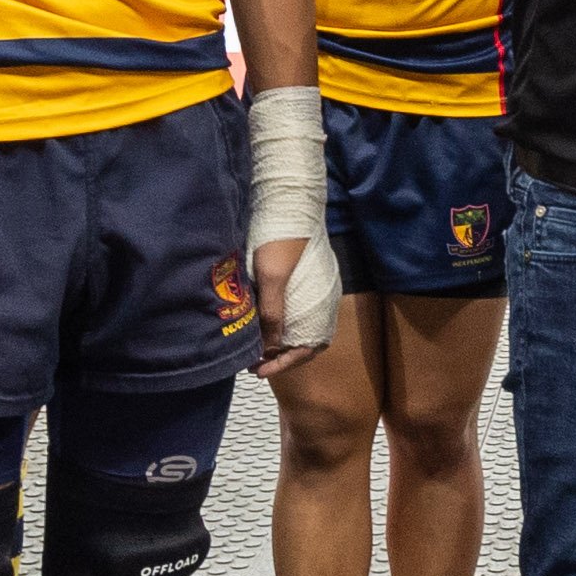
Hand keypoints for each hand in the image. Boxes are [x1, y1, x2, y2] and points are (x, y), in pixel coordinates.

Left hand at [251, 235, 324, 379]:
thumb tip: (267, 348)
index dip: (283, 364)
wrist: (289, 205)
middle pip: (303, 343)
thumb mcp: (272, 277)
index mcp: (320, 306)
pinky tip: (262, 325)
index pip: (306, 350)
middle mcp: (321, 304)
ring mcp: (313, 294)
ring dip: (278, 342)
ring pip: (298, 329)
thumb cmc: (281, 238)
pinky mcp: (303, 283)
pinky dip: (279, 325)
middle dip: (279, 356)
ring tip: (255, 348)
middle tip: (253, 364)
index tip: (259, 371)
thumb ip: (271, 313)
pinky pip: (294, 313)